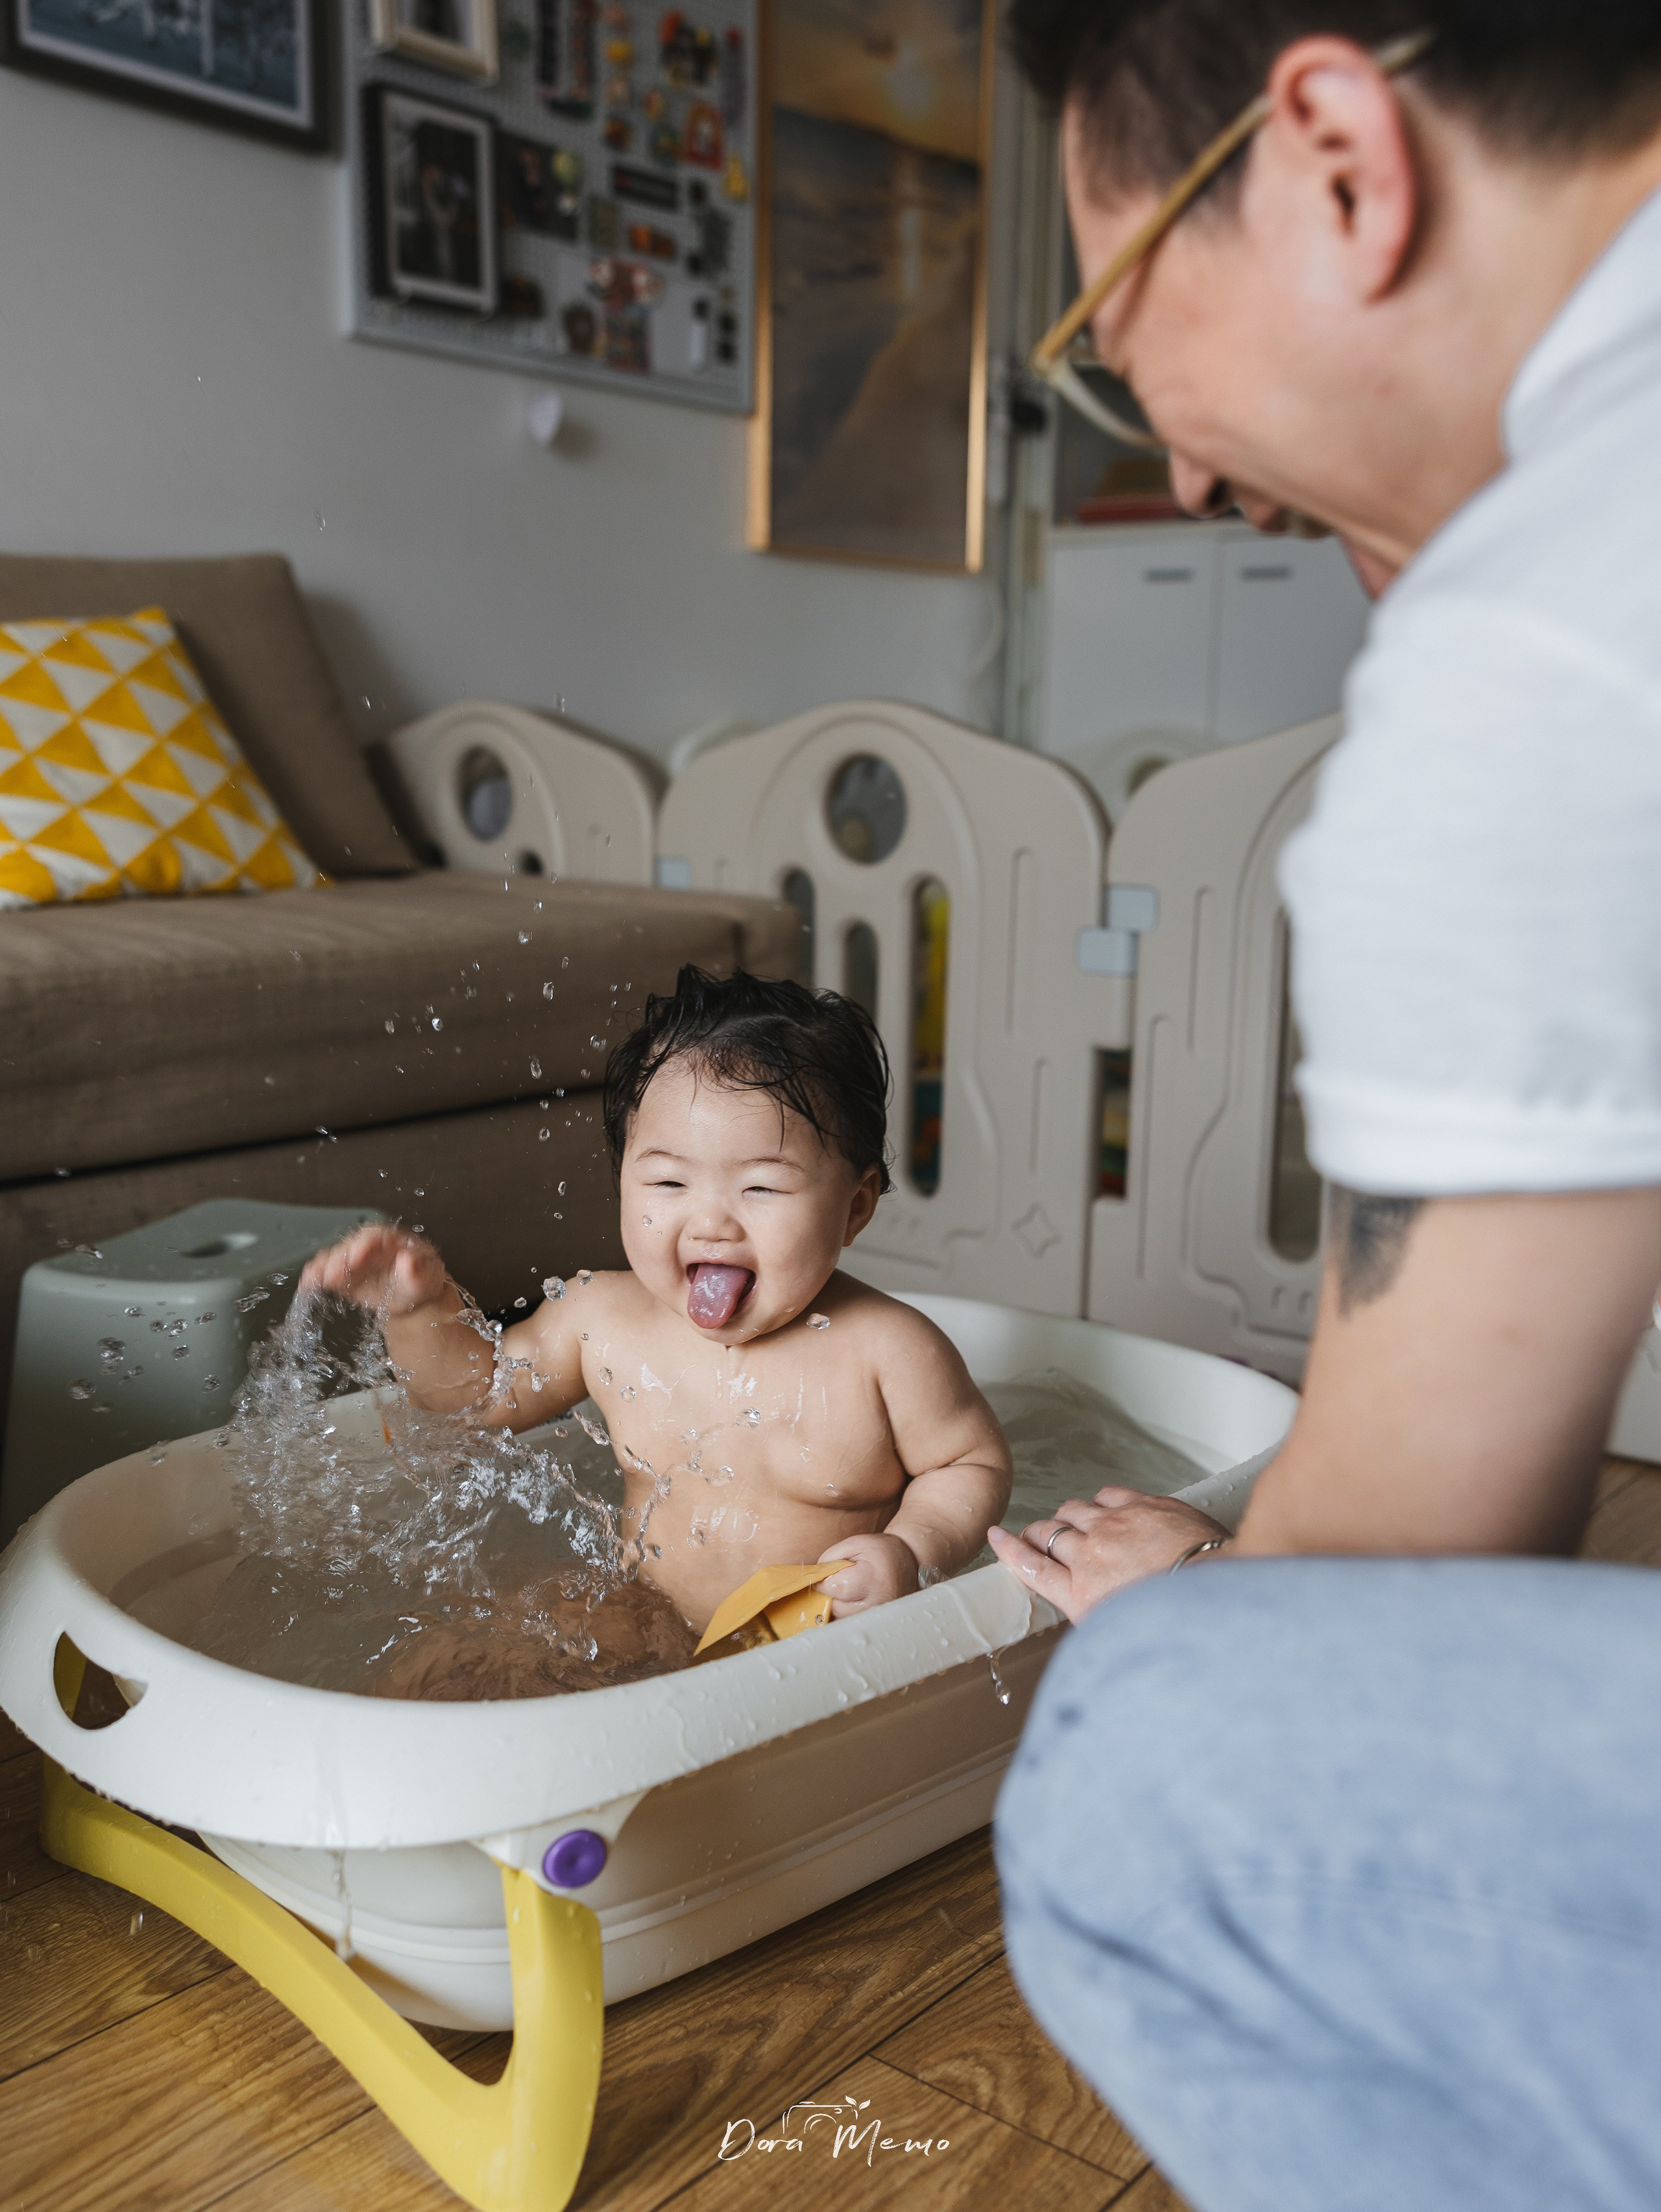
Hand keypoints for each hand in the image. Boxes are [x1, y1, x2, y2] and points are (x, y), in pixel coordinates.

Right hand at [298, 1226, 447, 1316]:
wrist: (413, 1295)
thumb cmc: (421, 1280)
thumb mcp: (426, 1277)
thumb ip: (417, 1269)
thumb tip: (408, 1260)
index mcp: (389, 1240)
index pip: (374, 1237)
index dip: (363, 1246)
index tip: (356, 1258)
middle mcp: (367, 1246)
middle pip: (348, 1247)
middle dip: (339, 1260)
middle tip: (332, 1275)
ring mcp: (353, 1260)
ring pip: (333, 1258)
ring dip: (322, 1268)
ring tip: (314, 1280)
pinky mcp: (343, 1275)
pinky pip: (324, 1271)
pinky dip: (314, 1276)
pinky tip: (306, 1284)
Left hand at [817, 1532, 919, 1616]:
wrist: (910, 1562)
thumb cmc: (881, 1551)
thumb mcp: (855, 1544)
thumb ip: (830, 1558)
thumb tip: (814, 1577)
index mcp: (871, 1579)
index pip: (834, 1588)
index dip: (823, 1582)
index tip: (823, 1576)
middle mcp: (877, 1602)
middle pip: (836, 1607)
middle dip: (830, 1594)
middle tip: (837, 1581)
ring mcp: (878, 1616)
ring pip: (842, 1618)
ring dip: (838, 1604)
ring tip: (848, 1589)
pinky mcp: (878, 1623)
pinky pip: (851, 1623)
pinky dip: (846, 1612)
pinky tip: (852, 1600)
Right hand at [987, 1489, 1228, 1622]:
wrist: (1221, 1588)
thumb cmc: (1178, 1618)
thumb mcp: (1122, 1632)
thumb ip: (1097, 1614)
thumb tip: (1091, 1610)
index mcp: (1081, 1594)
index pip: (1030, 1566)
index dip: (1010, 1550)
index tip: (998, 1538)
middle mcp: (1089, 1556)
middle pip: (1046, 1534)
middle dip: (1038, 1533)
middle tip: (1038, 1535)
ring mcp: (1113, 1526)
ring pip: (1073, 1510)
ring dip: (1069, 1516)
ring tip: (1074, 1522)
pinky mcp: (1139, 1505)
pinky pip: (1105, 1495)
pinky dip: (1102, 1501)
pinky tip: (1108, 1508)